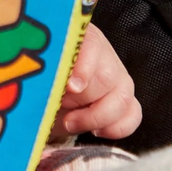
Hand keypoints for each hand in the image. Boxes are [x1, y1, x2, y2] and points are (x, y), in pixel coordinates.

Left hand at [48, 23, 140, 141]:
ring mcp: (119, 78)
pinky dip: (116, 127)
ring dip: (96, 117)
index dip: (84, 67)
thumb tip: (50, 84)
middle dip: (82, 98)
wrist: (45, 96)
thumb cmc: (40, 80)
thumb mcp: (38, 75)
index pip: (91, 45)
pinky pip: (133, 115)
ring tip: (71, 122)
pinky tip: (96, 131)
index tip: (71, 87)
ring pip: (123, 98)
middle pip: (106, 77)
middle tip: (60, 105)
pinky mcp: (127, 100)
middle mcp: (103, 55)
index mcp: (79, 38)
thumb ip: (43, 73)